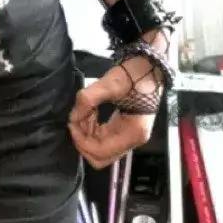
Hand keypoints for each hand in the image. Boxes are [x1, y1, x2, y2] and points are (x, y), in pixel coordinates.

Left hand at [67, 53, 161, 170]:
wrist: (149, 65)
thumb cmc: (134, 74)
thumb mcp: (111, 83)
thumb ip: (89, 99)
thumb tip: (73, 116)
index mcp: (132, 133)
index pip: (100, 152)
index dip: (81, 141)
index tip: (72, 122)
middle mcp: (132, 140)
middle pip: (100, 157)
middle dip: (83, 140)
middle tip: (77, 119)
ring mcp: (129, 136)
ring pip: (100, 149)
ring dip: (87, 134)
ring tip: (85, 111)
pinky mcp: (124, 130)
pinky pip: (103, 139)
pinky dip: (92, 129)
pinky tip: (91, 112)